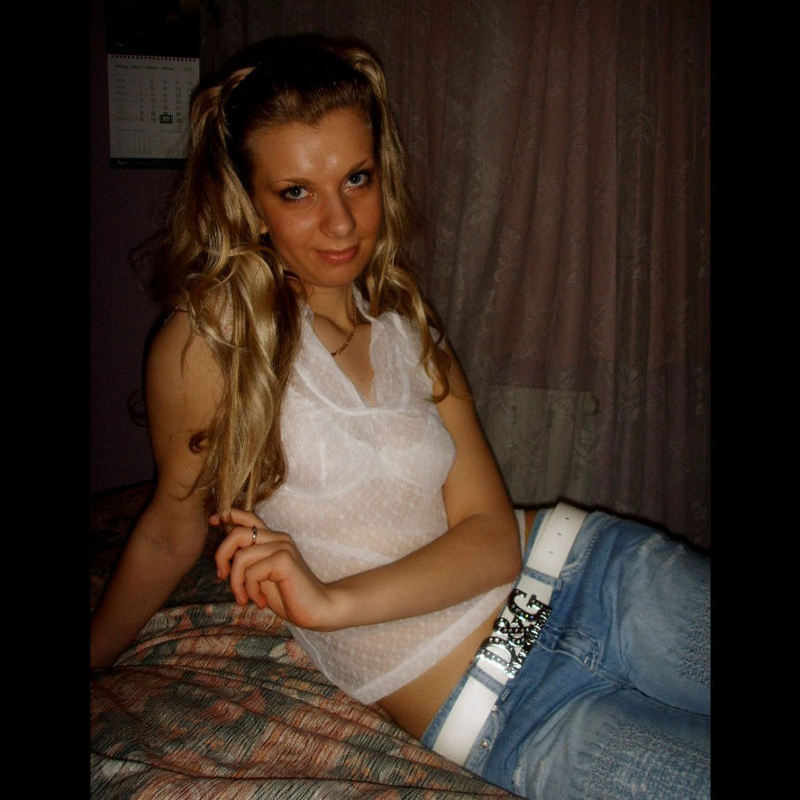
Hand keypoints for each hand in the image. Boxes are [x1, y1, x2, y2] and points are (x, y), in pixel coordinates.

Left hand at [211, 508, 341, 629]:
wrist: (317, 609)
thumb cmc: (288, 595)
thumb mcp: (261, 577)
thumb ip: (248, 563)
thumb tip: (224, 557)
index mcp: (273, 539)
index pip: (249, 517)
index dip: (228, 515)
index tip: (213, 520)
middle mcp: (278, 537)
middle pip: (237, 533)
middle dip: (221, 556)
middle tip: (221, 578)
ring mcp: (282, 546)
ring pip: (241, 557)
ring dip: (236, 583)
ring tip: (244, 599)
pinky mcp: (284, 559)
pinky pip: (252, 572)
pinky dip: (250, 591)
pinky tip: (261, 602)